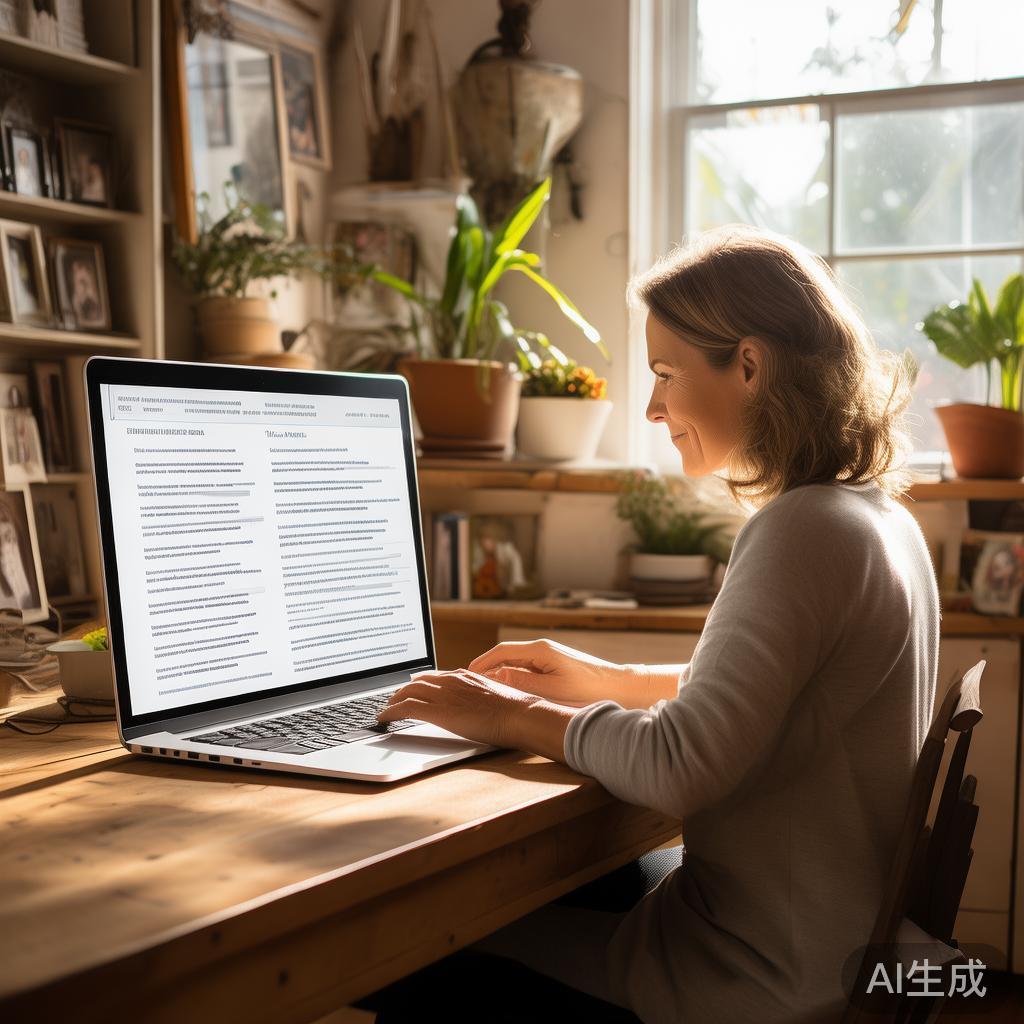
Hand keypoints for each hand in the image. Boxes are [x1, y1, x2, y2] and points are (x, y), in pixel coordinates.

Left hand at [377, 668, 575, 761]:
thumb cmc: (516, 711)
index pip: (435, 676)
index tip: (413, 688)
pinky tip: (383, 719)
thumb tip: (482, 706)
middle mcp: (452, 681)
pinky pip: (405, 708)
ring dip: (393, 701)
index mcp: (466, 676)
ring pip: (407, 692)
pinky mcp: (439, 712)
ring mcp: (444, 694)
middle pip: (417, 681)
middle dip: (402, 690)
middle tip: (393, 699)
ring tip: (386, 709)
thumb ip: (483, 697)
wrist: (520, 715)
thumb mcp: (496, 697)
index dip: (420, 683)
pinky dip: (390, 712)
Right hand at [467, 638, 656, 709]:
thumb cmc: (588, 689)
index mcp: (540, 650)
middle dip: (486, 667)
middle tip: (468, 682)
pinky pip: (526, 669)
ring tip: (482, 687)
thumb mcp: (551, 690)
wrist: (617, 687)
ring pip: (515, 663)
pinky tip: (506, 690)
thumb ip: (522, 683)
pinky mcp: (553, 665)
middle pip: (505, 655)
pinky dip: (512, 677)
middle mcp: (542, 649)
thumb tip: (496, 677)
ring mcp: (548, 656)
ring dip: (498, 673)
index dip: (481, 662)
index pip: (501, 652)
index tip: (466, 673)